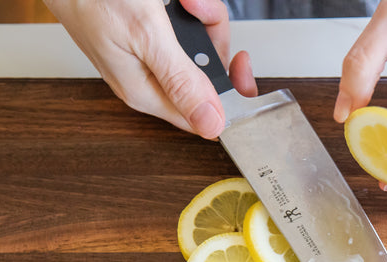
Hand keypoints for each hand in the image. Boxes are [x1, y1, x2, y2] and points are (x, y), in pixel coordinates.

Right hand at [45, 0, 256, 138]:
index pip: (203, 114)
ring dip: (200, 13)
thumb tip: (211, 124)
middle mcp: (149, 76)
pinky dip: (188, 5)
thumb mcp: (146, 37)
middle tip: (197, 9)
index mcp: (146, 91)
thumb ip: (181, 81)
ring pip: (199, 41)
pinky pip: (184, 24)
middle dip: (212, 34)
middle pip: (207, 71)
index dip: (230, 93)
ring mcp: (148, 53)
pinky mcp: (147, 31)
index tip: (240, 63)